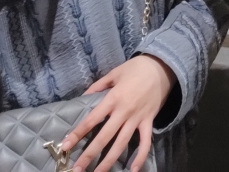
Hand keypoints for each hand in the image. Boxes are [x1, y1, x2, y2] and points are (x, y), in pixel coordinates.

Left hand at [60, 55, 175, 171]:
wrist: (162, 66)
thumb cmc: (136, 68)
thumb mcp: (114, 73)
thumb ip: (98, 86)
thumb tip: (83, 98)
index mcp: (113, 99)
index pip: (91, 120)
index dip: (78, 133)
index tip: (66, 146)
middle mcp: (124, 112)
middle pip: (104, 138)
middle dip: (89, 154)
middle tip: (77, 168)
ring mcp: (137, 119)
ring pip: (121, 144)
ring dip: (109, 161)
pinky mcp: (149, 122)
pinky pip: (145, 143)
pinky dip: (140, 157)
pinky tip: (134, 170)